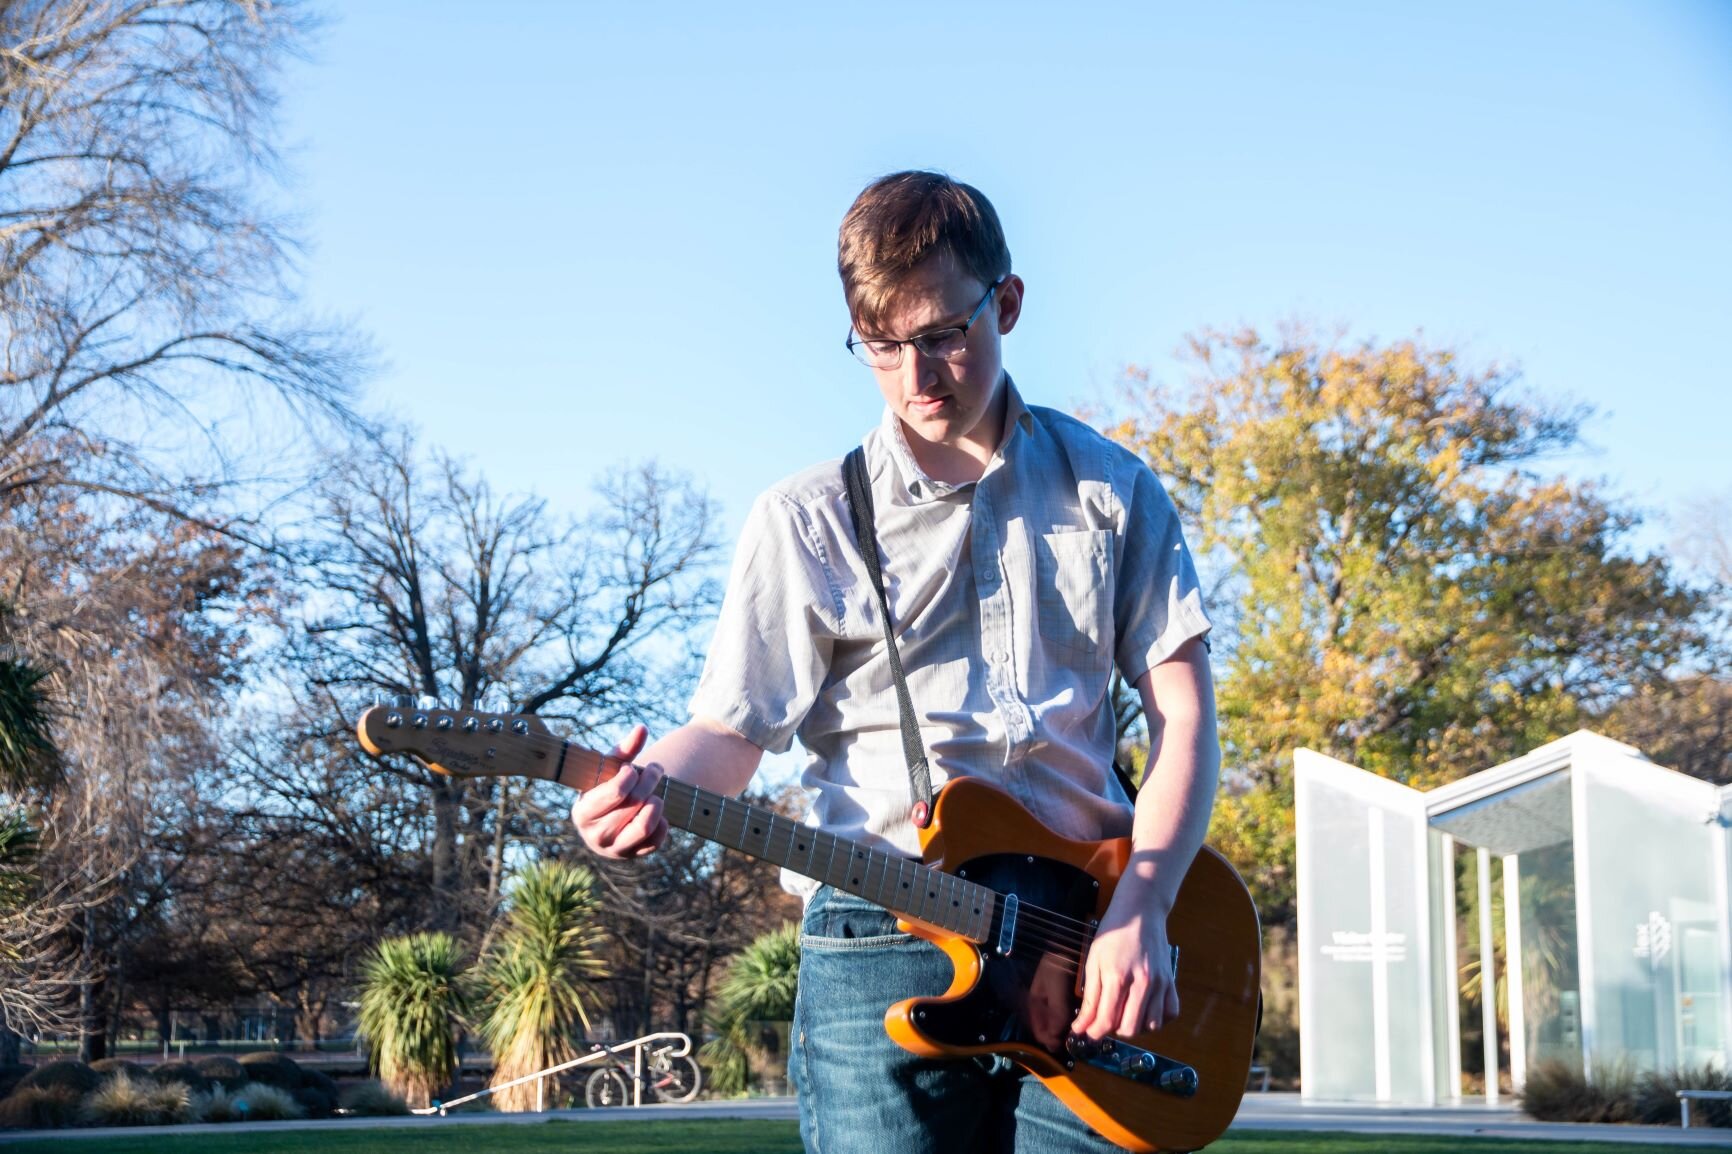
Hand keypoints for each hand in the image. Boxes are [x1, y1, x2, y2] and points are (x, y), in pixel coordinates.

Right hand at [570, 725, 668, 858]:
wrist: (609, 818)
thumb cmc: (607, 787)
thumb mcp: (610, 769)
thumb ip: (624, 749)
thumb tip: (642, 728)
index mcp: (582, 812)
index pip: (614, 793)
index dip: (630, 776)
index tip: (633, 768)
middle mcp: (595, 835)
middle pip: (633, 804)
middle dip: (649, 781)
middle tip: (655, 769)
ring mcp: (614, 849)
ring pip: (644, 826)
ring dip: (656, 803)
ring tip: (657, 792)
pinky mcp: (632, 856)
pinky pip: (654, 842)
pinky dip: (662, 824)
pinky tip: (658, 811)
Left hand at [1070, 883, 1178, 1040]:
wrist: (1140, 911)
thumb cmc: (1113, 933)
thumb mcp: (1093, 960)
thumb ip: (1090, 997)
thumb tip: (1080, 1026)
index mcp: (1117, 976)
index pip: (1106, 1019)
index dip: (1093, 1032)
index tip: (1086, 1032)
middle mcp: (1142, 982)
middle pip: (1130, 1028)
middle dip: (1113, 1030)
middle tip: (1105, 1019)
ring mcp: (1160, 983)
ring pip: (1151, 1025)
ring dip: (1135, 1025)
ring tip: (1124, 1012)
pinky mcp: (1171, 981)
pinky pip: (1170, 1013)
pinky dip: (1158, 1018)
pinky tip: (1144, 1009)